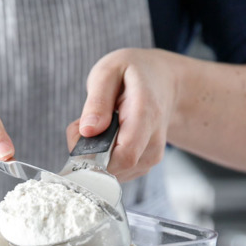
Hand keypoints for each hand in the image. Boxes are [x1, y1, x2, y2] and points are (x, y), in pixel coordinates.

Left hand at [66, 49, 180, 181]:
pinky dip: (103, 158)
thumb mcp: (109, 72)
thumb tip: (88, 131)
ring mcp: (150, 157)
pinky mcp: (143, 165)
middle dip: (89, 153)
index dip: (96, 155)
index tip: (82, 135)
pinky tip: (107, 136)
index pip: (125, 156)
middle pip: (115, 168)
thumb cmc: (134, 73)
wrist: (163, 82)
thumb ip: (97, 101)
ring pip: (112, 173)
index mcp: (146, 116)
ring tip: (99, 126)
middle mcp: (153, 142)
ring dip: (95, 155)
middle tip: (85, 124)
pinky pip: (115, 172)